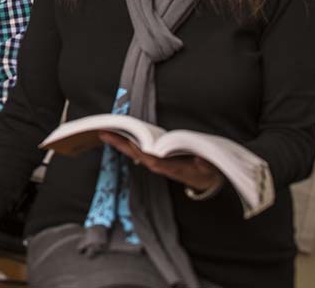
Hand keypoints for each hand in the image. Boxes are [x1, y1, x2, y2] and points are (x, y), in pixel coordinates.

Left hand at [98, 132, 222, 191]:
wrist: (206, 181)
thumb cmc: (206, 173)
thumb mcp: (210, 171)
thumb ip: (207, 166)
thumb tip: (201, 160)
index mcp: (172, 168)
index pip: (152, 160)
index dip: (139, 152)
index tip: (125, 143)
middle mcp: (161, 165)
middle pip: (137, 155)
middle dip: (121, 144)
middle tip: (105, 133)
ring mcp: (157, 162)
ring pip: (135, 152)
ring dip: (121, 142)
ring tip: (106, 132)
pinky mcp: (156, 158)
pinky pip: (138, 150)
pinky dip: (128, 143)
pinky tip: (118, 135)